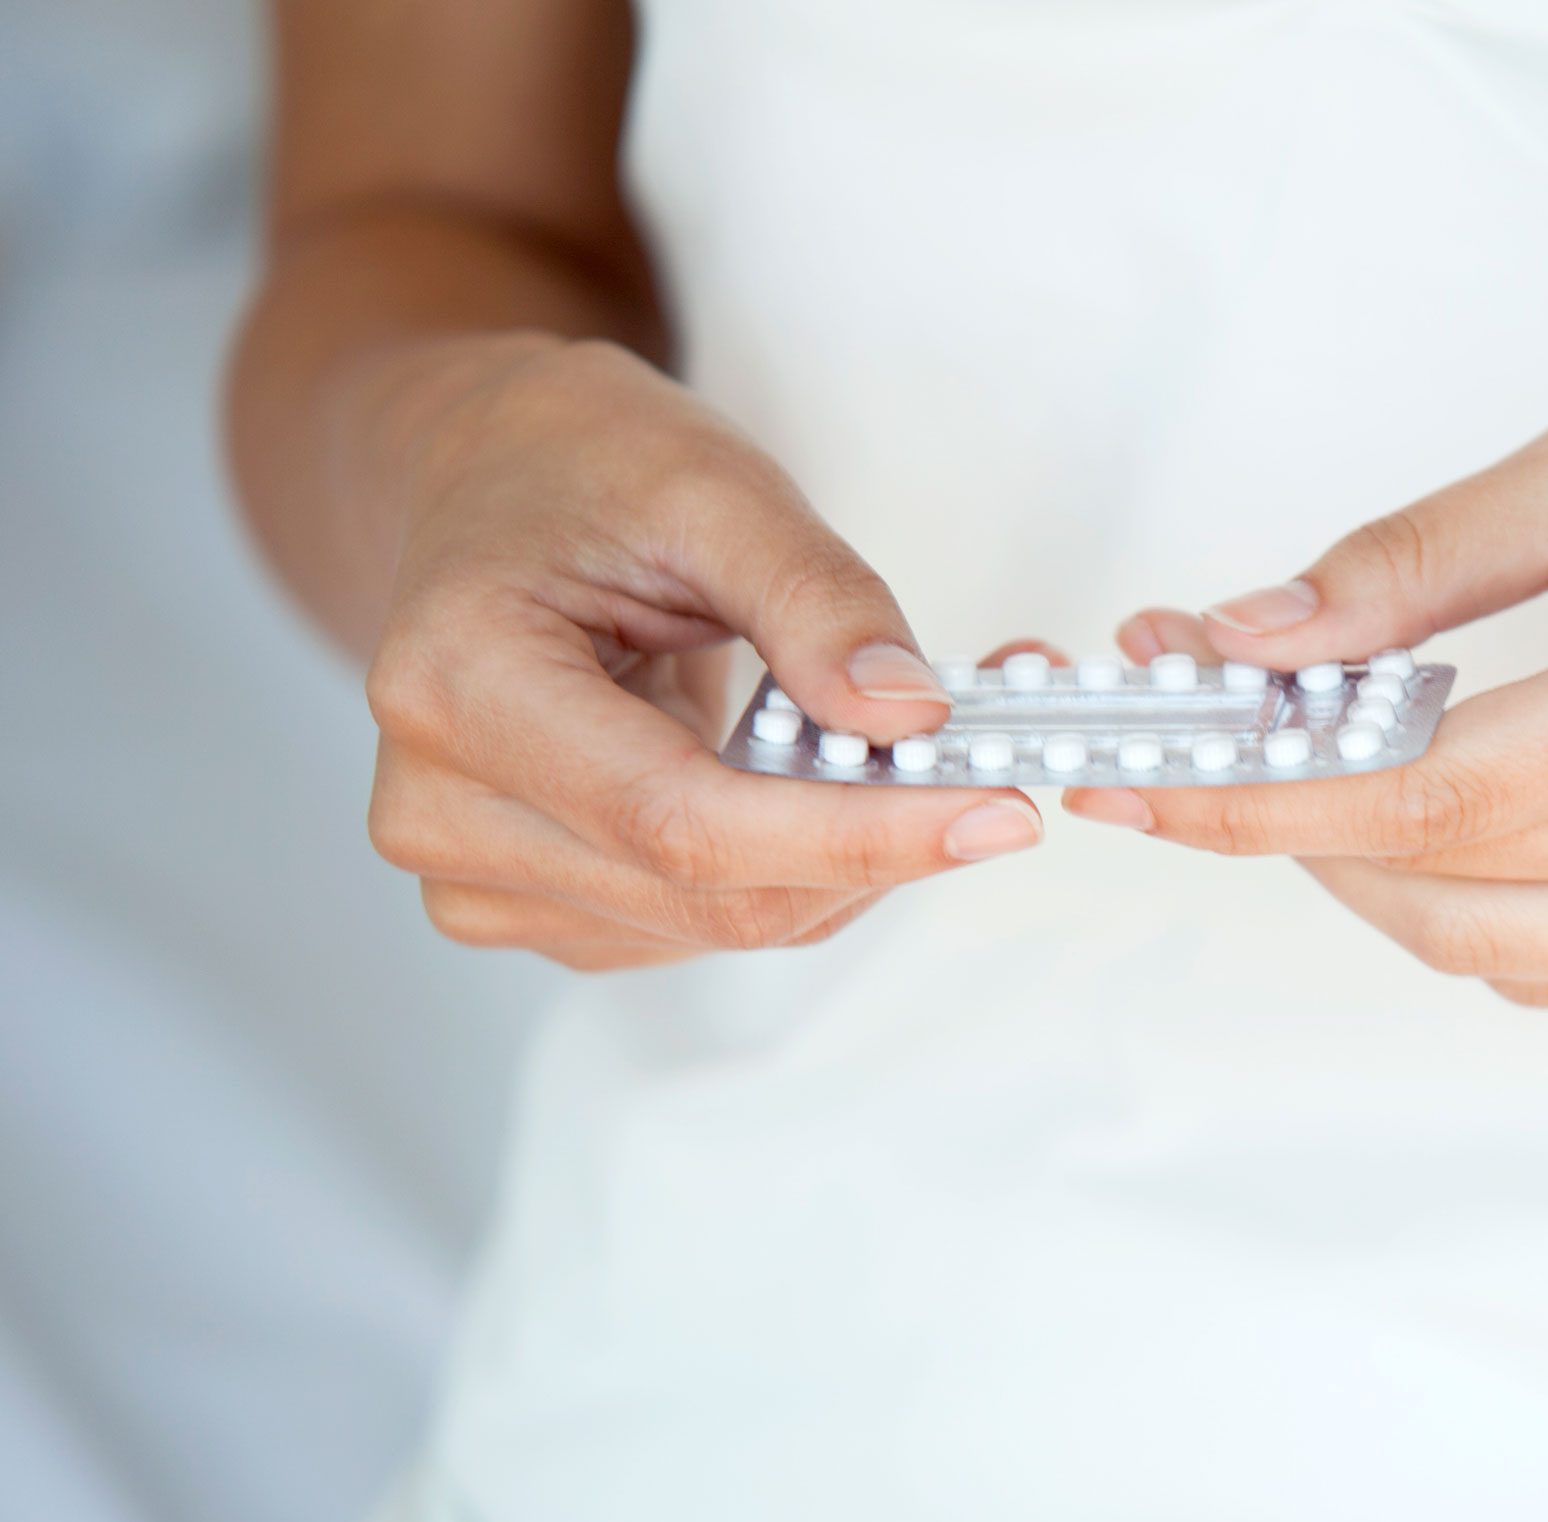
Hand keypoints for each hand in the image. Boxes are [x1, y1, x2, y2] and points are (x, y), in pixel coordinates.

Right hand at [363, 339, 1042, 969]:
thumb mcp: (713, 485)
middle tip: (1001, 775)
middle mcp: (440, 807)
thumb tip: (909, 714)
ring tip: (908, 752)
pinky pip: (706, 922)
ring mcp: (476, 872)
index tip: (996, 812)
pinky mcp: (529, 903)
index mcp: (459, 684)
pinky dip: (801, 865)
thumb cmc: (579, 465)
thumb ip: (817, 601)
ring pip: (726, 924)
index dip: (854, 833)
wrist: (485, 481)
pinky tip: (825, 784)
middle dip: (879, 845)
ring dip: (850, 857)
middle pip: (711, 894)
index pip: (681, 821)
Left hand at [1071, 380, 1547, 1027]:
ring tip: (1344, 767)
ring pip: (1487, 952)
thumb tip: (1251, 641)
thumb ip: (1416, 565)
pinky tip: (1477, 819)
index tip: (1136, 781)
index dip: (1259, 797)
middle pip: (1440, 884)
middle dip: (1294, 821)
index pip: (1425, 795)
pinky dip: (1479, 907)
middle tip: (1216, 745)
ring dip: (1379, 869)